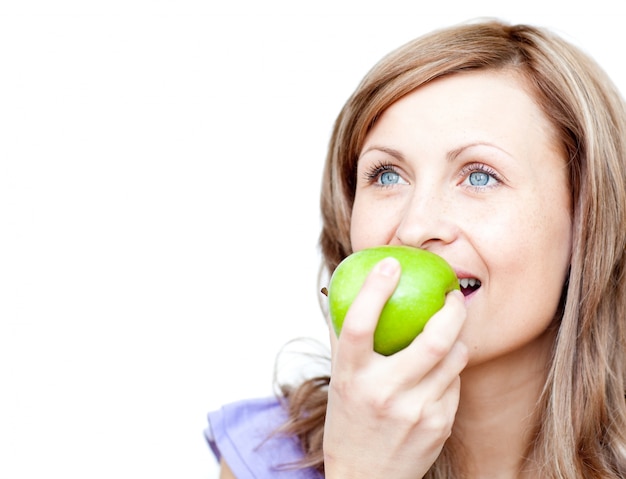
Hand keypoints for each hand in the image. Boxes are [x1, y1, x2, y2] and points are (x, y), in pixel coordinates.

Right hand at [323, 257, 467, 478]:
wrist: (365, 478)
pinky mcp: (439, 424)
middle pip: (431, 340)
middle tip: (452, 294)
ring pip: (454, 358)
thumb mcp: (340, 378)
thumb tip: (338, 291)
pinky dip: (451, 368)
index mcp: (351, 377)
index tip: (390, 263)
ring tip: (449, 330)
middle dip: (451, 309)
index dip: (374, 290)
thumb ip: (342, 336)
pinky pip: (456, 382)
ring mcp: (415, 411)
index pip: (359, 326)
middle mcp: (383, 393)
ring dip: (456, 337)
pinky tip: (440, 370)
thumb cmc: (350, 419)